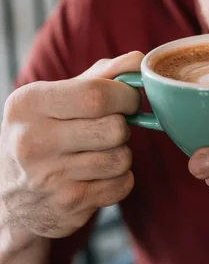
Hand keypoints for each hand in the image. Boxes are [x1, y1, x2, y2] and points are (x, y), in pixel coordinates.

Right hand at [0, 52, 142, 240]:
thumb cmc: (45, 135)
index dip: (126, 96)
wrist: (15, 199)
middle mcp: (33, 140)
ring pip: (122, 158)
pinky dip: (120, 180)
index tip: (128, 100)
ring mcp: (49, 176)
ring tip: (100, 153)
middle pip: (115, 128)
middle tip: (112, 128)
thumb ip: (100, 76)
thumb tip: (138, 60)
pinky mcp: (68, 203)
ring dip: (121, 154)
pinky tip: (98, 177)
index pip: (96, 94)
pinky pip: (122, 184)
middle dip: (124, 126)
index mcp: (29, 104)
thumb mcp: (57, 99)